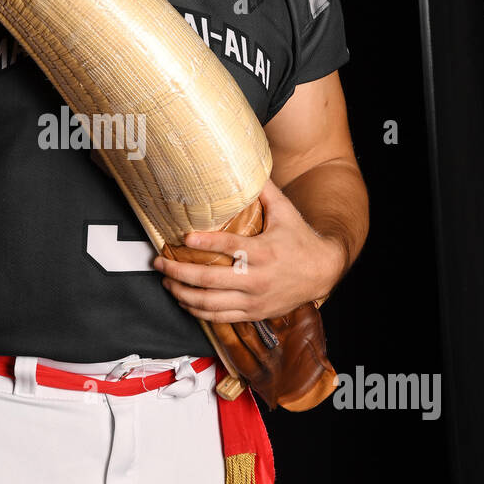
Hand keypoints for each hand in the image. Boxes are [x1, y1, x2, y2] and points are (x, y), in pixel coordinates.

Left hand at [152, 178, 346, 322]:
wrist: (323, 273)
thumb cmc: (301, 240)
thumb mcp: (286, 211)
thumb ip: (265, 191)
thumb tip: (247, 166)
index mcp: (264, 252)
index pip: (229, 247)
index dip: (204, 242)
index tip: (184, 237)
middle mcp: (257, 278)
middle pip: (210, 280)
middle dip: (178, 272)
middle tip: (160, 262)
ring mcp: (254, 299)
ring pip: (210, 303)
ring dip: (183, 294)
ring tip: (167, 281)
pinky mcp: (254, 313)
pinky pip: (220, 317)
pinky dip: (198, 311)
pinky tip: (185, 301)